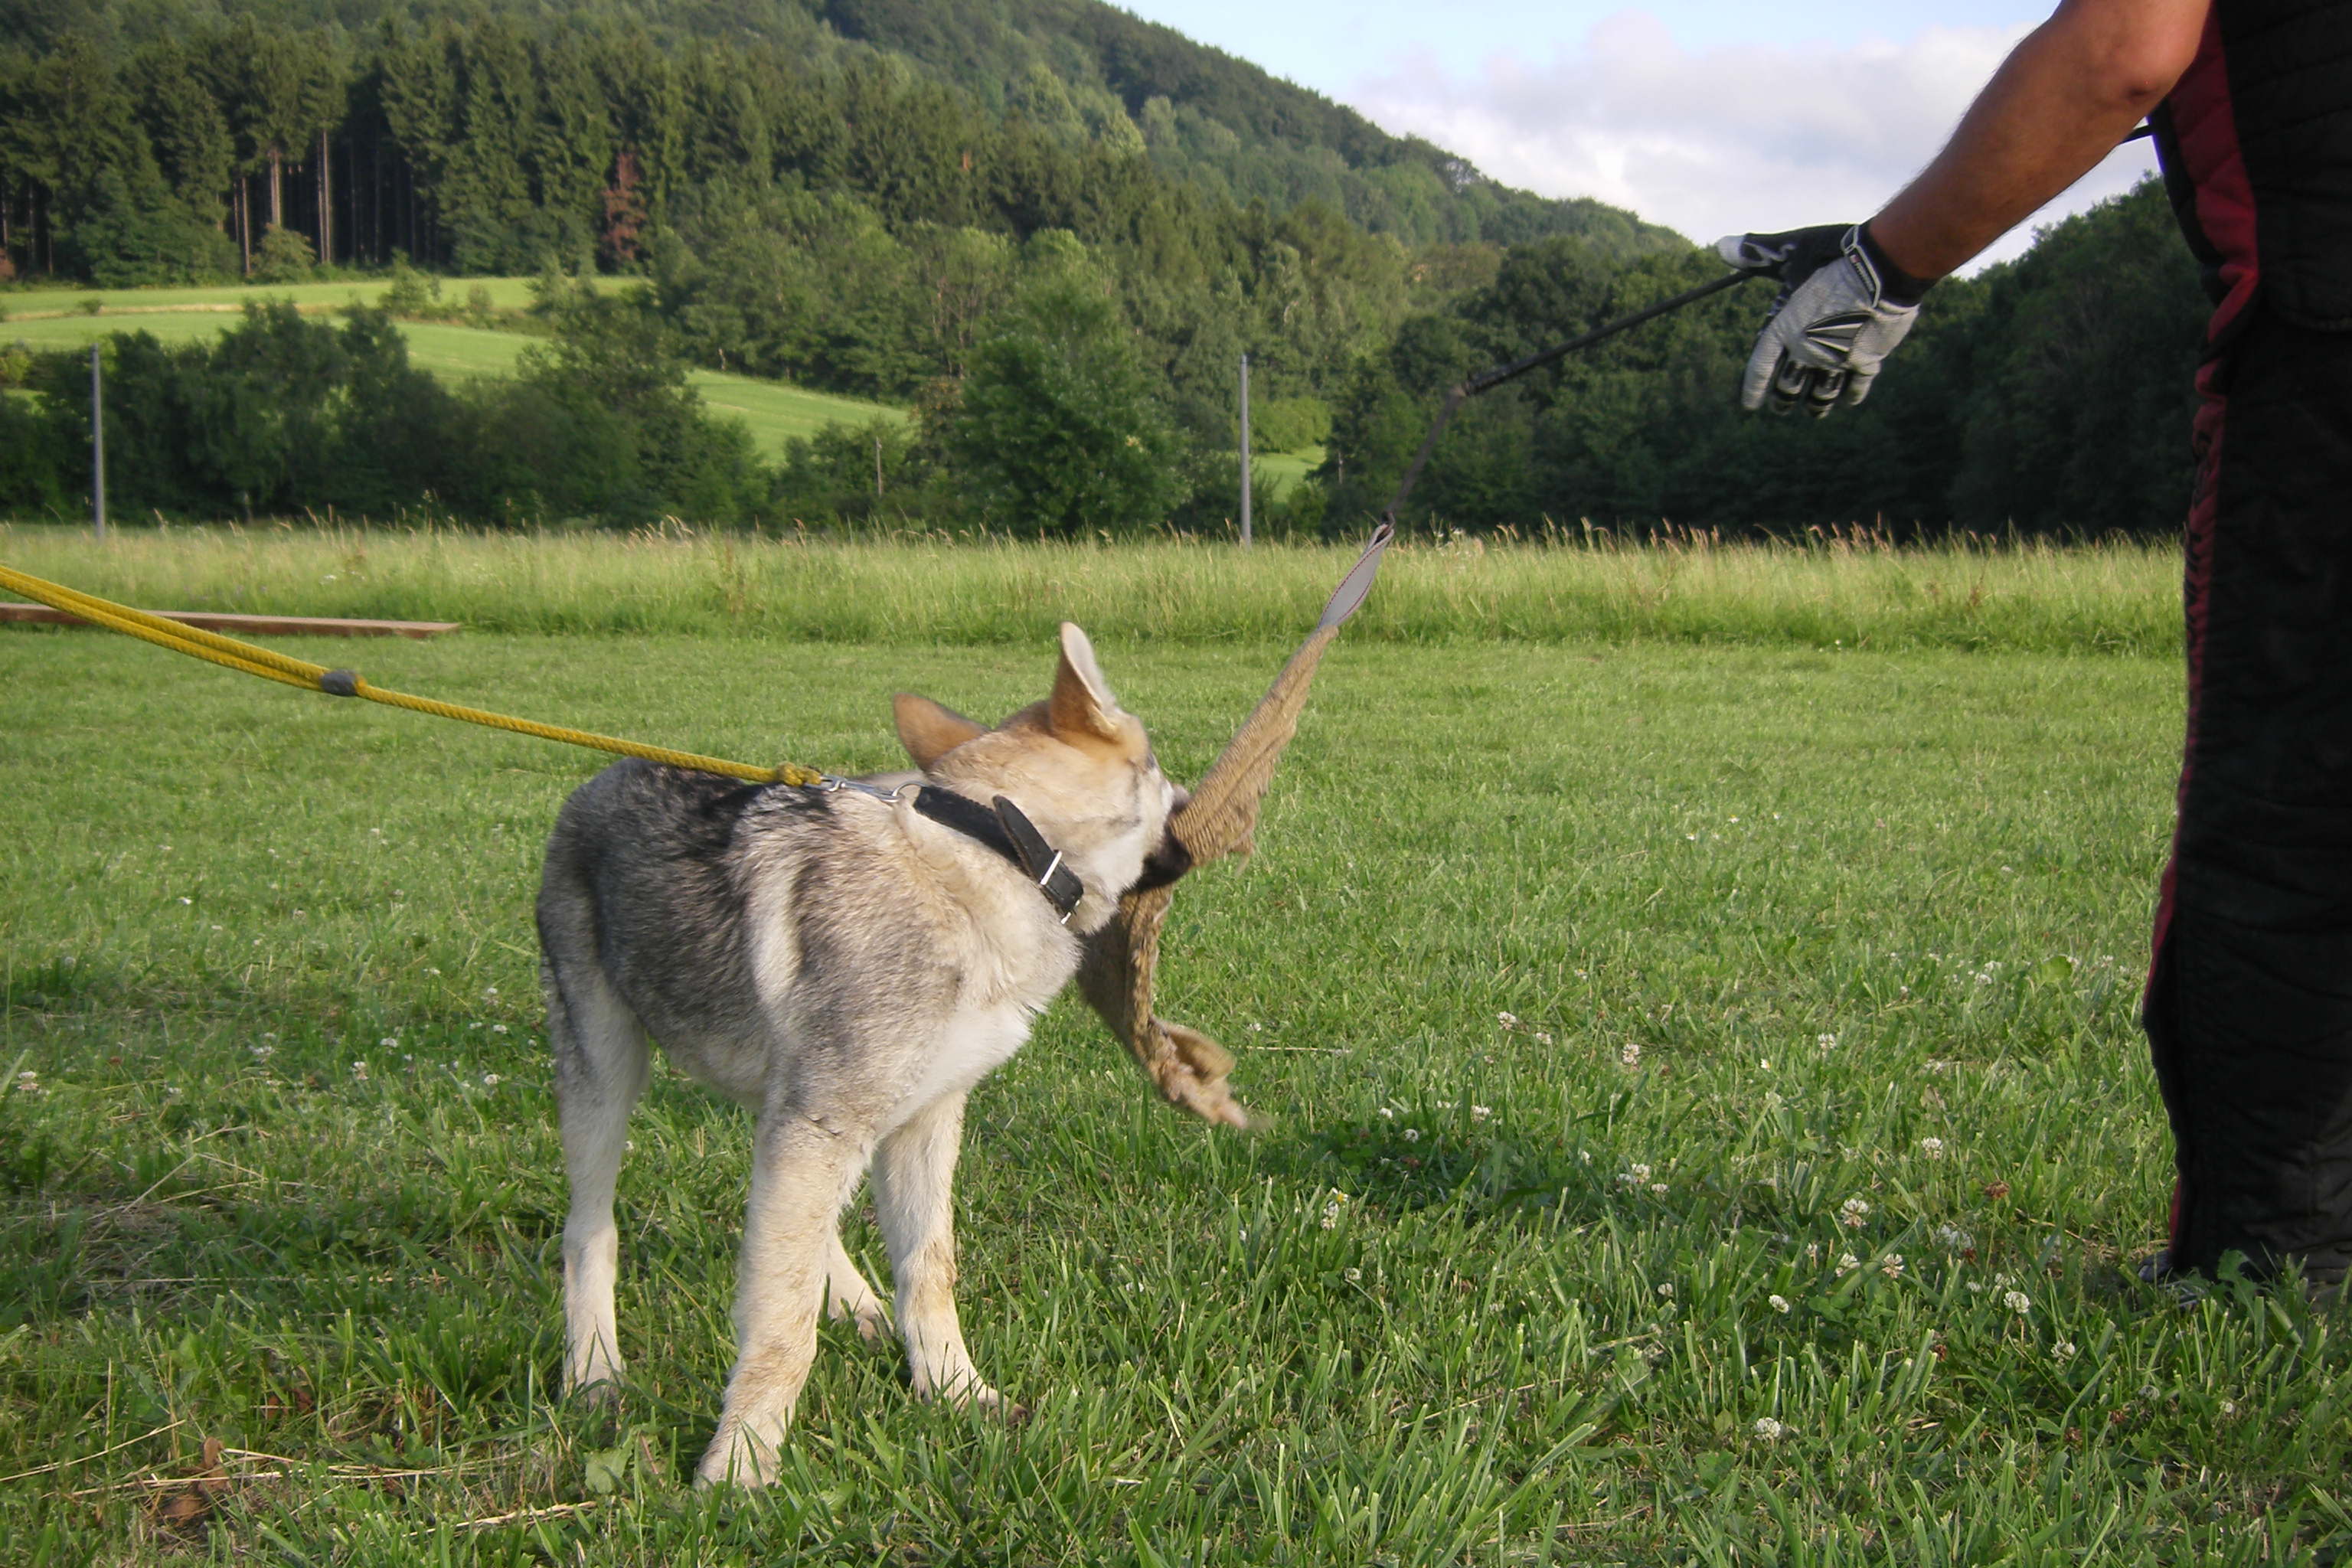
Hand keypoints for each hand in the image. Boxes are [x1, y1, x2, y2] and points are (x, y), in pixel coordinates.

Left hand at [1715, 223, 1924, 415]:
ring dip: (1816, 405)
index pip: (1760, 366)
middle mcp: (1808, 350)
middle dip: (1783, 400)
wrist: (1882, 269)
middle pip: (1789, 386)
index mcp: (1786, 329)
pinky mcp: (1868, 358)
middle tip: (1781, 408)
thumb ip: (1754, 253)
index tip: (1748, 405)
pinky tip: (1849, 401)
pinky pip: (1857, 384)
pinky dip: (1851, 395)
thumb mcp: (1791, 252)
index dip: (1752, 387)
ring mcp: (1838, 358)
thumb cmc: (1834, 257)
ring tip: (1814, 413)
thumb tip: (1718, 245)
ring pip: (1822, 392)